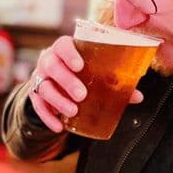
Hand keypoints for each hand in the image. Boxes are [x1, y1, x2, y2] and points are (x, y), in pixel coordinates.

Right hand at [29, 36, 143, 132]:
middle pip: (51, 66)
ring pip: (43, 87)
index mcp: (64, 49)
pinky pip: (37, 106)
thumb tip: (137, 96)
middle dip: (66, 81)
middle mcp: (48, 60)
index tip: (79, 66)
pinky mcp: (35, 95)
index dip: (69, 54)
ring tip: (73, 111)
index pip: (63, 46)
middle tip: (81, 95)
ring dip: (58, 100)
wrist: (57, 79)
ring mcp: (39, 77)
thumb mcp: (95, 72)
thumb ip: (113, 82)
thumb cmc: (82, 72)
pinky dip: (47, 117)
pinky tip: (59, 126)